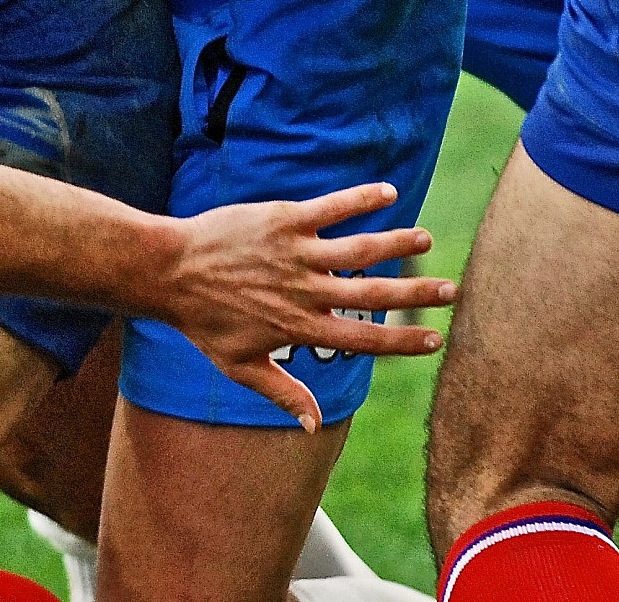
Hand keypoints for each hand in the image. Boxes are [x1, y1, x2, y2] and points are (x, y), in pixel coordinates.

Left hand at [163, 182, 453, 431]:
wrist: (167, 272)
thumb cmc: (202, 322)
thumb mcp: (240, 366)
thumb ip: (283, 394)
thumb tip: (316, 425)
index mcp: (300, 330)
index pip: (364, 340)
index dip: (403, 342)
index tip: (435, 339)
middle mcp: (305, 293)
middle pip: (374, 295)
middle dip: (416, 295)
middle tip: (451, 290)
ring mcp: (296, 255)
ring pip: (360, 250)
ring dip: (396, 244)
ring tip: (425, 239)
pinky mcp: (282, 221)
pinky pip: (330, 208)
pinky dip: (360, 199)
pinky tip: (387, 193)